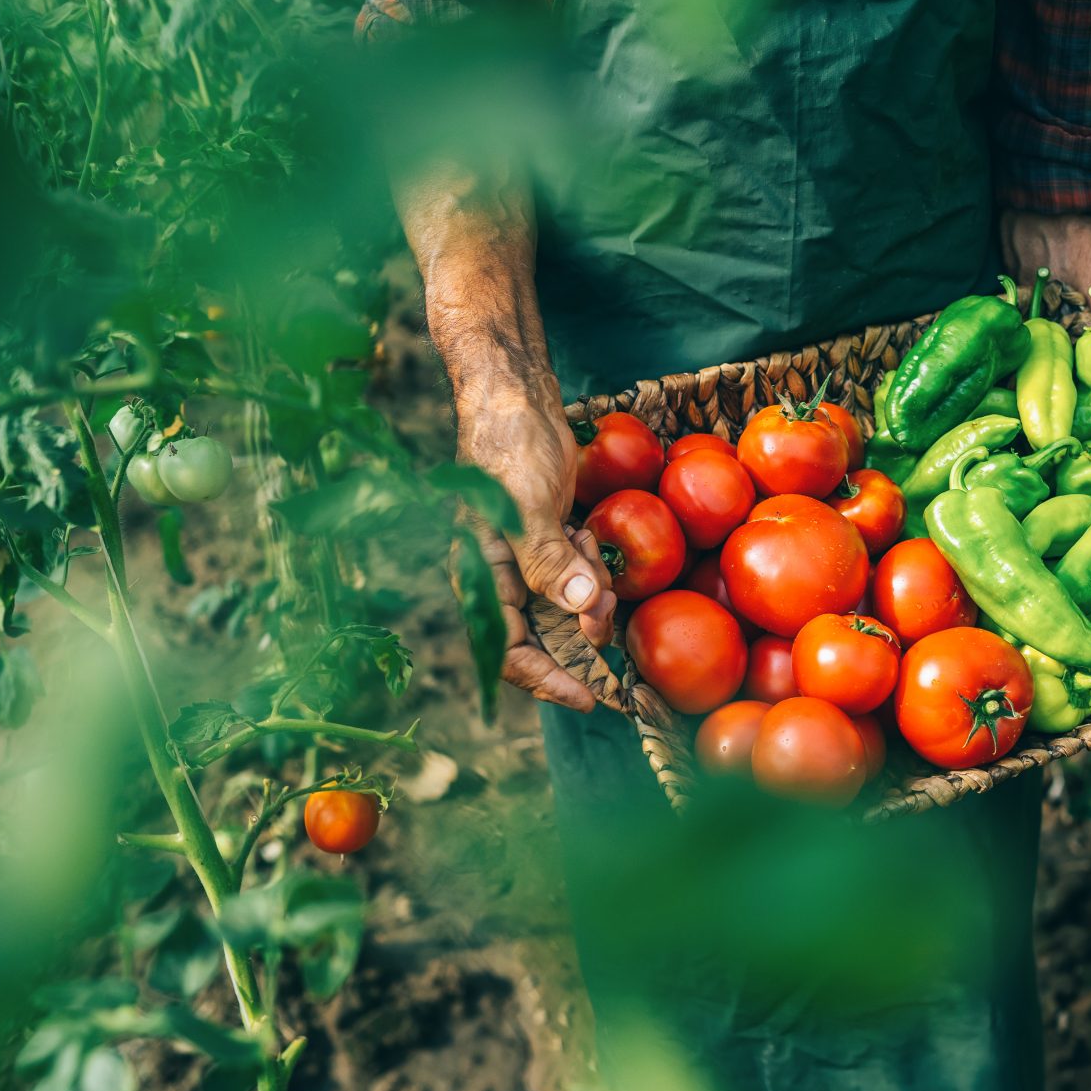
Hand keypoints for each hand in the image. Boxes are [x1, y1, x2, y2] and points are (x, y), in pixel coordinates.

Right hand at [457, 376, 616, 712]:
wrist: (514, 392)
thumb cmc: (507, 446)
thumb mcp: (525, 506)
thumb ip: (549, 562)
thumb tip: (580, 609)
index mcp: (481, 577)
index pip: (508, 651)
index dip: (547, 681)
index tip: (590, 699)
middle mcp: (501, 575)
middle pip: (546, 634)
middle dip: (582, 628)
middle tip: (609, 610)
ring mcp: (528, 555)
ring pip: (570, 602)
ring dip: (593, 590)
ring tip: (596, 556)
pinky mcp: (551, 535)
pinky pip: (580, 570)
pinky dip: (594, 561)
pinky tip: (589, 529)